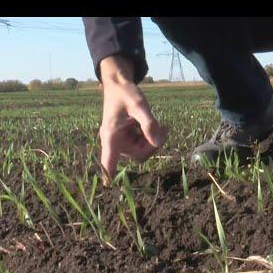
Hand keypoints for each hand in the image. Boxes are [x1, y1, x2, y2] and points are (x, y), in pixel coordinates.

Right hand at [98, 56, 168, 183]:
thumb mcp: (139, 105)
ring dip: (154, 141)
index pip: (108, 162)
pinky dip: (151, 137)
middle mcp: (114, 142)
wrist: (119, 85)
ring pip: (143, 151)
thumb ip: (149, 124)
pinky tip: (156, 125)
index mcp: (111, 136)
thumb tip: (157, 143)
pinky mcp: (128, 138)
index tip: (107, 187)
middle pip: (138, 156)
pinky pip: (143, 145)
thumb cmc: (125, 93)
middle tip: (165, 129)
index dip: (108, 175)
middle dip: (153, 145)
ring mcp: (122, 141)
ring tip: (163, 125)